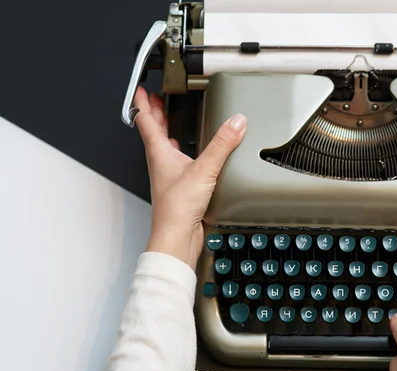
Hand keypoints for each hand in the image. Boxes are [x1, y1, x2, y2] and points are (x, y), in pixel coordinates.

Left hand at [133, 86, 246, 268]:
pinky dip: (182, 152)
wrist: (177, 236)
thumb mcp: (204, 169)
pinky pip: (179, 162)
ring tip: (171, 121)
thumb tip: (236, 122)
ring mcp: (170, 175)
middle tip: (155, 100)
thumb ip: (222, 144)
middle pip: (154, 132)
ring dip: (167, 132)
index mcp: (159, 153)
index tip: (142, 89)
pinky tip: (193, 154)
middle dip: (154, 114)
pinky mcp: (181, 187)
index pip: (146, 121)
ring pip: (165, 147)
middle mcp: (161, 163)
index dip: (143, 103)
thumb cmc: (177, 208)